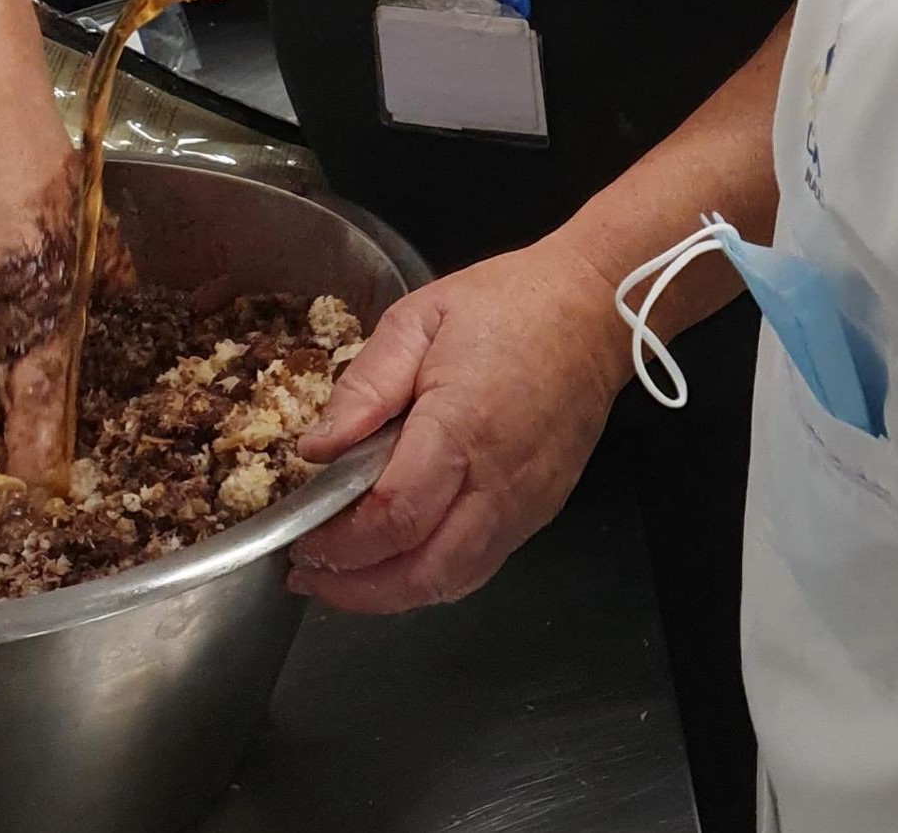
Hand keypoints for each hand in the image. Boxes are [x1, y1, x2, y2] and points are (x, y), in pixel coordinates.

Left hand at [286, 234, 629, 614]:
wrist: (596, 309)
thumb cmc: (508, 304)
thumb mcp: (420, 318)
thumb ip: (365, 385)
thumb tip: (316, 450)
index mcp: (462, 426)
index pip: (394, 515)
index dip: (340, 540)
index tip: (301, 534)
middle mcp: (498, 480)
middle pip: (422, 572)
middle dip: (355, 588)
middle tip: (308, 575)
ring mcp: (525, 503)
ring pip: (451, 581)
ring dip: (390, 594)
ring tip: (342, 578)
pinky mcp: (540, 510)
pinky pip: (480, 565)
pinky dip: (431, 577)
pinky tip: (397, 561)